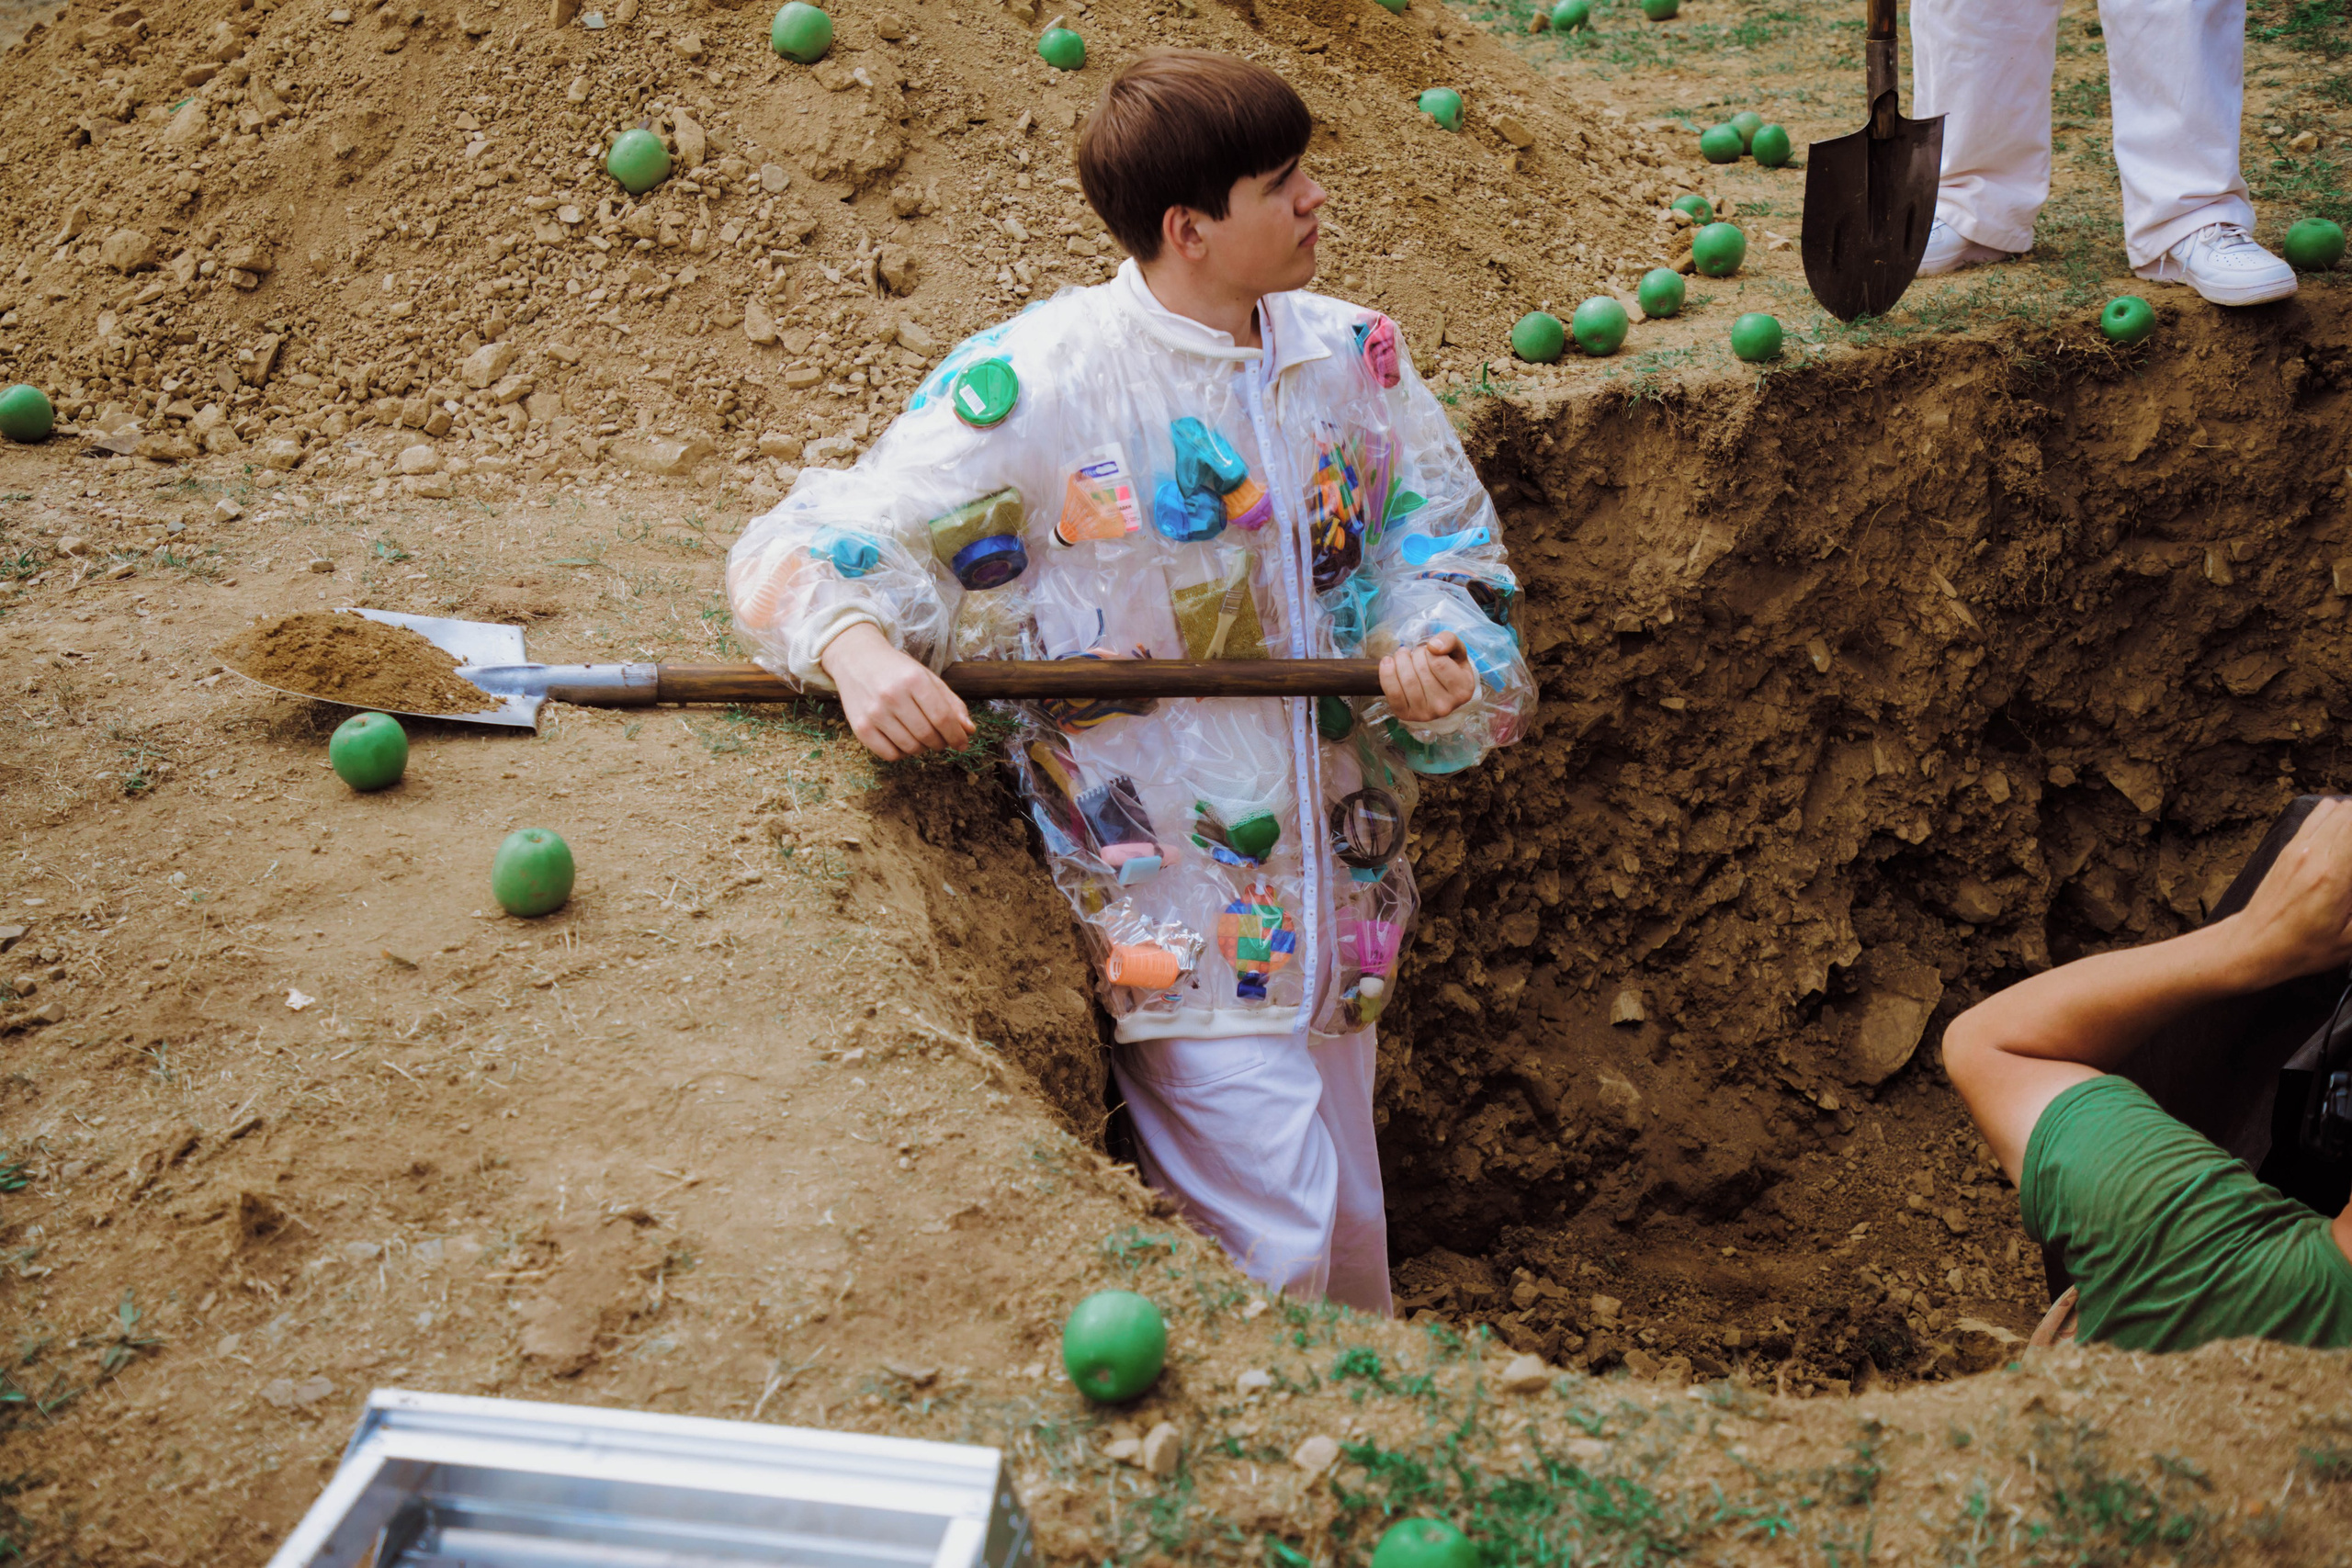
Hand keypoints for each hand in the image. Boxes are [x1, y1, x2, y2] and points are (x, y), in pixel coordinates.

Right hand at [818, 621, 973, 760]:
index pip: (942, 717)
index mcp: (914, 680)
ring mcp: (874, 713)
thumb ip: (951, 703)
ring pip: (910, 747)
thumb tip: (969, 730)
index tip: (963, 743)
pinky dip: (902, 753)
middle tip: (942, 740)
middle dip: (941, 743)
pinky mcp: (860, 727)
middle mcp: (892, 696)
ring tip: (922, 738)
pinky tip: (903, 741)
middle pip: (927, 735)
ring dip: (922, 748)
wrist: (856, 659)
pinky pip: (890, 754)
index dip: (956, 735)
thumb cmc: (897, 670)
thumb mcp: (926, 678)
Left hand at [1380, 632, 1476, 722]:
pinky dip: (1386, 673)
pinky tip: (1388, 662)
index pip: (1438, 662)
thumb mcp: (1456, 651)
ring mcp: (1425, 714)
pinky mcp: (1405, 715)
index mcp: (1463, 690)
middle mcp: (1445, 706)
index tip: (1430, 650)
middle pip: (1421, 669)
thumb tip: (1434, 646)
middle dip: (1415, 654)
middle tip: (1416, 653)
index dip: (1430, 650)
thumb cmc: (1449, 668)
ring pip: (1407, 679)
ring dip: (1400, 660)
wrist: (1437, 692)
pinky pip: (1393, 693)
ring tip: (1403, 656)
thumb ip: (1450, 640)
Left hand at [2226, 797, 2351, 985]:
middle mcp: (2312, 852)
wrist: (2252, 945)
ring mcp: (2297, 847)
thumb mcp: (2351, 938)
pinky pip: (2316, 816)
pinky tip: (2345, 840)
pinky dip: (2337, 818)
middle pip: (2350, 811)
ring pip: (2334, 808)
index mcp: (2333, 874)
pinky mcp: (2287, 849)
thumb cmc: (2303, 947)